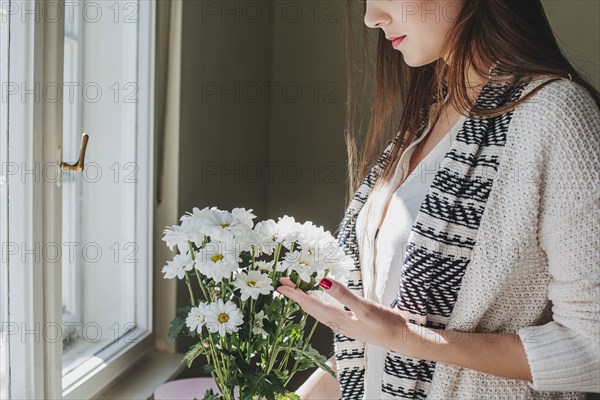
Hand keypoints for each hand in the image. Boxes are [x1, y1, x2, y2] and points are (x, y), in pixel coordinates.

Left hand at [276, 276, 409, 353]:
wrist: (401, 339)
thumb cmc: (385, 324)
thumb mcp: (365, 307)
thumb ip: (343, 294)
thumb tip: (322, 281)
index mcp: (338, 319)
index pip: (311, 304)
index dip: (295, 294)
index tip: (281, 286)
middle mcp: (337, 323)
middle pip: (311, 308)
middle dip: (296, 296)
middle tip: (282, 284)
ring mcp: (343, 324)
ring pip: (317, 311)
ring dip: (305, 300)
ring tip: (295, 290)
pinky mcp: (350, 322)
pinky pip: (326, 312)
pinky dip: (318, 304)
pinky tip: (319, 301)